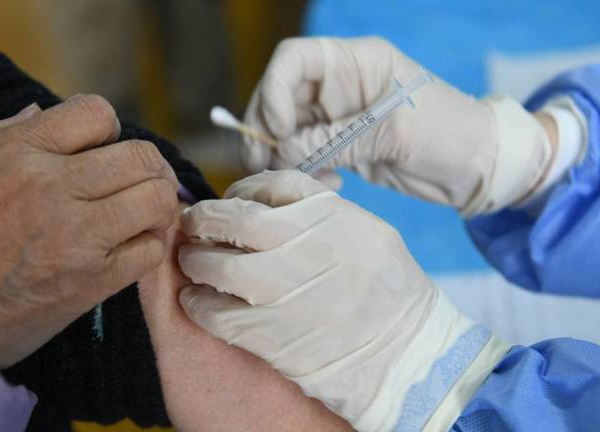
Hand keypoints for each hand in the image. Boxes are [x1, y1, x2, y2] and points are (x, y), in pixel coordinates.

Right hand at [0, 95, 178, 366]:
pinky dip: (145, 248)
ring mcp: (77, 236)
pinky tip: (126, 250)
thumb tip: (41, 114)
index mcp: (18, 151)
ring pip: (156, 199)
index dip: (107, 129)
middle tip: (138, 180)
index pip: (97, 112)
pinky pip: (148, 252)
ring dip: (155, 204)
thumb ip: (1, 135)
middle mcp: (53, 187)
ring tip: (138, 215)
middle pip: (141, 156)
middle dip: (148, 165)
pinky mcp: (90, 282)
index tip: (101, 149)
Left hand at [178, 170, 509, 429]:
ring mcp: (287, 292)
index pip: (271, 185)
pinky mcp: (271, 336)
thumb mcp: (369, 233)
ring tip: (193, 263)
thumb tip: (262, 201)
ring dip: (196, 262)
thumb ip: (320, 211)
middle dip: (204, 219)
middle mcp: (308, 247)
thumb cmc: (389, 294)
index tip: (229, 203)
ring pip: (219, 265)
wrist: (407, 358)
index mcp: (334, 216)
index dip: (240, 190)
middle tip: (192, 226)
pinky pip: (216, 313)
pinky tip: (197, 301)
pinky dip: (198, 304)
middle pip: (236, 220)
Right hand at [243, 37, 552, 214]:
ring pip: (286, 131)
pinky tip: (327, 185)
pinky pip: (304, 156)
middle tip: (263, 165)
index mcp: (356, 63)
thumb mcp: (395, 134)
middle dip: (266, 130)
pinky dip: (303, 171)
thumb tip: (282, 152)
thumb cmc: (451, 133)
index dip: (274, 90)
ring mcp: (338, 117)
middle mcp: (339, 86)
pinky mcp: (341, 146)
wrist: (480, 168)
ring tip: (298, 180)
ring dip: (282, 157)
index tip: (277, 131)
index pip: (293, 60)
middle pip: (279, 97)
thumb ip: (337, 141)